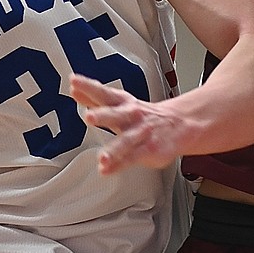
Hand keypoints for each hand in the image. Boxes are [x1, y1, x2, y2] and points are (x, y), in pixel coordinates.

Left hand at [71, 76, 185, 172]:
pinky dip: (119, 165)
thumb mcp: (120, 102)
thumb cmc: (144, 115)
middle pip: (116, 114)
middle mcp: (131, 116)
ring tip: (102, 158)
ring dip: (114, 150)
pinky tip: (107, 170)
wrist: (179, 124)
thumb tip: (75, 89)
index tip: (75, 83)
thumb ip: (95, 98)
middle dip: (103, 115)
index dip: (89, 87)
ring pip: (127, 141)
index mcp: (122, 103)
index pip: (104, 93)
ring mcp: (141, 134)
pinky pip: (133, 158)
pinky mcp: (149, 150)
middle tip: (89, 117)